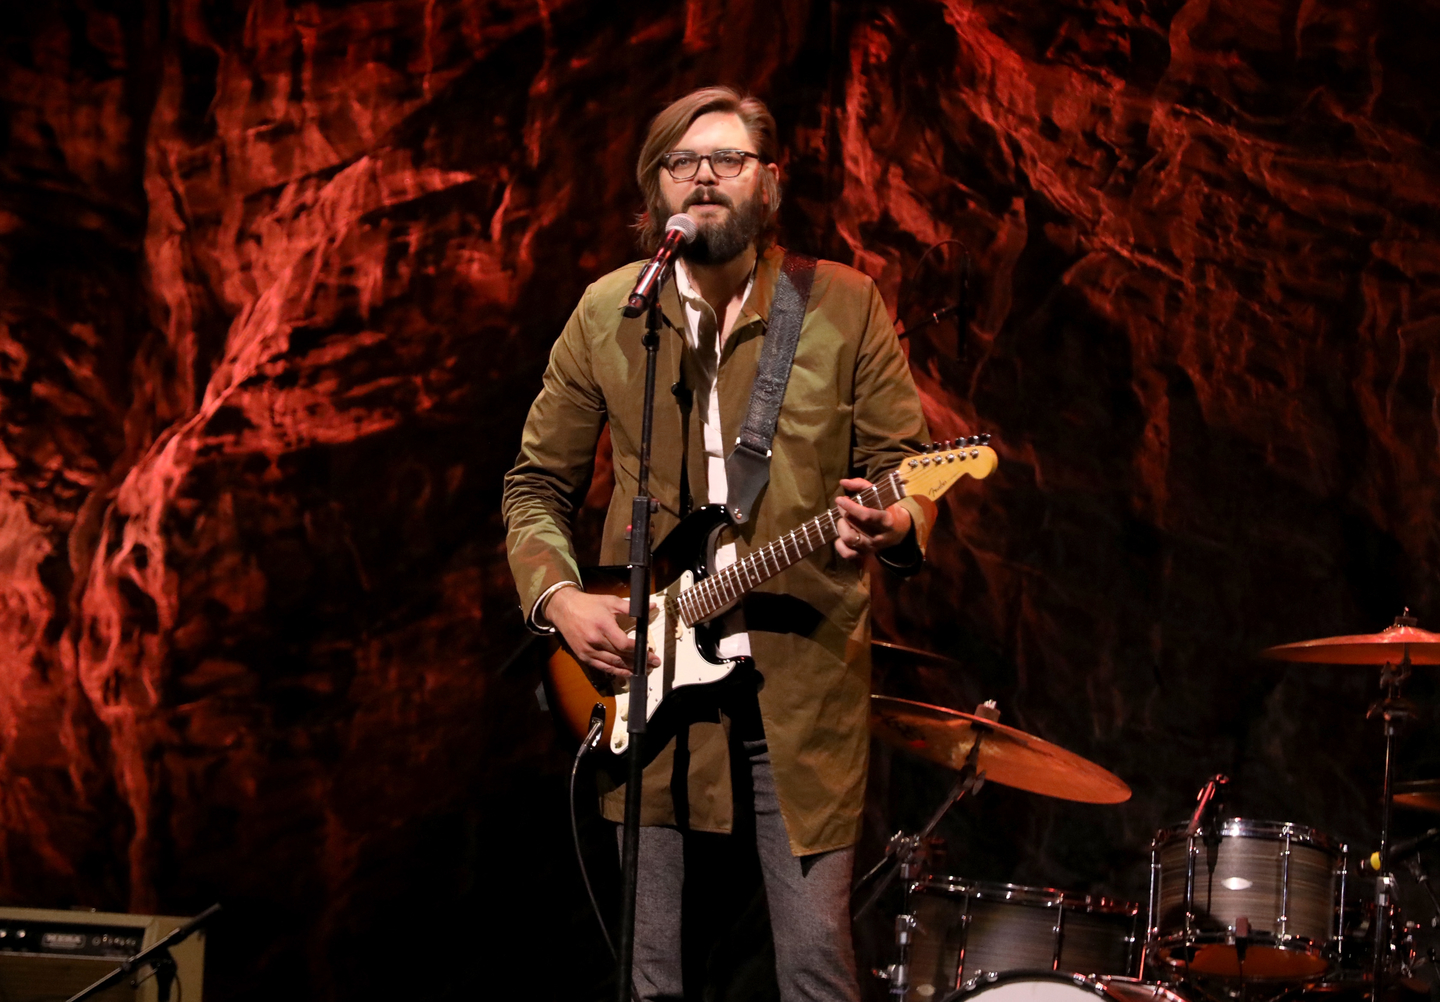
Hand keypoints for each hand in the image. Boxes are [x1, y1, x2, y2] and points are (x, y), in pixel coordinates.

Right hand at [545, 586, 660, 676]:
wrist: (563, 609)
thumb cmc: (589, 604)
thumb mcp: (610, 601)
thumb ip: (631, 606)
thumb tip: (652, 606)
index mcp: (603, 625)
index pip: (623, 643)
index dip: (638, 649)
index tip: (649, 650)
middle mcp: (595, 640)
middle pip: (620, 656)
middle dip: (639, 661)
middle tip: (654, 663)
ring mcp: (588, 650)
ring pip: (612, 664)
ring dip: (630, 669)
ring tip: (644, 670)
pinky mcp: (583, 656)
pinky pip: (602, 667)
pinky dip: (616, 671)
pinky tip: (627, 673)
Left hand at [833, 477, 912, 560]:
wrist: (900, 531)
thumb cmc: (888, 509)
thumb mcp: (881, 495)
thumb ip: (862, 485)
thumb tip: (842, 482)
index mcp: (886, 520)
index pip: (866, 515)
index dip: (851, 507)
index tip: (840, 499)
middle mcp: (878, 536)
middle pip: (854, 525)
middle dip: (844, 512)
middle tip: (842, 505)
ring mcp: (871, 547)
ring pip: (849, 539)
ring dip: (841, 527)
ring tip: (844, 520)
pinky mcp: (864, 554)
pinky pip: (846, 553)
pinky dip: (839, 544)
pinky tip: (841, 536)